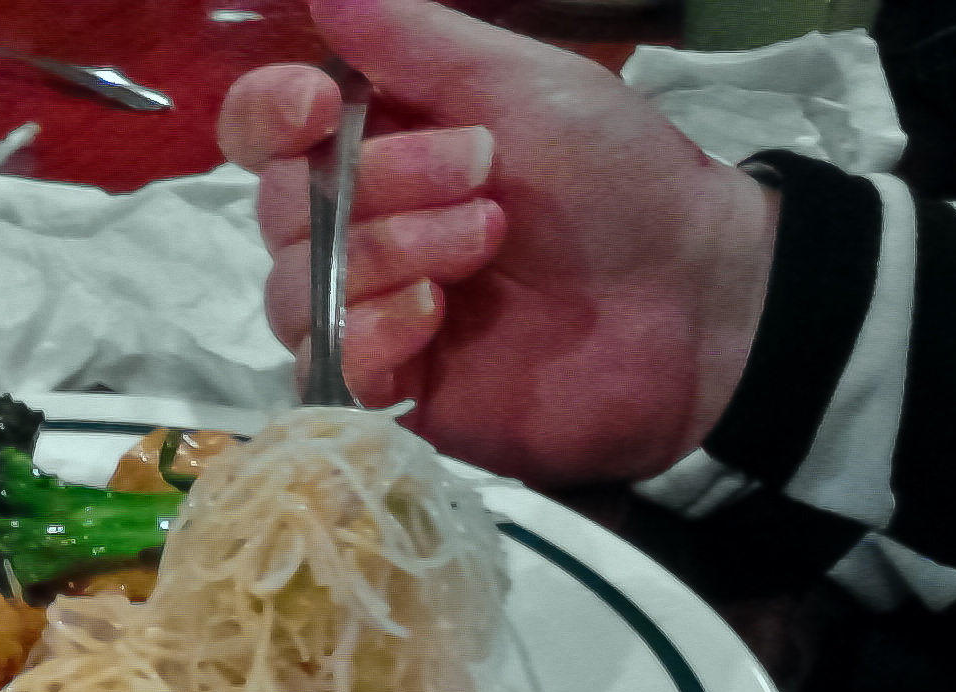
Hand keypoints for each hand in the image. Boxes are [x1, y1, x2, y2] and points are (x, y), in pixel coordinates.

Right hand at [218, 0, 779, 485]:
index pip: (264, 132)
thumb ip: (416, 40)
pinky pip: (326, 369)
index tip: (320, 107)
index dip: (269, 117)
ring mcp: (369, 311)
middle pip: (282, 209)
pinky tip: (433, 317)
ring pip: (296, 290)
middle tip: (482, 175)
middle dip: (377, 185)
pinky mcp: (391, 388)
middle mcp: (359, 228)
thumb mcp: (523, 85)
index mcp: (379, 145)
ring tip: (483, 245)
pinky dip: (369, 335)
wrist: (692, 303)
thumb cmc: (619, 185)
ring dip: (386, 255)